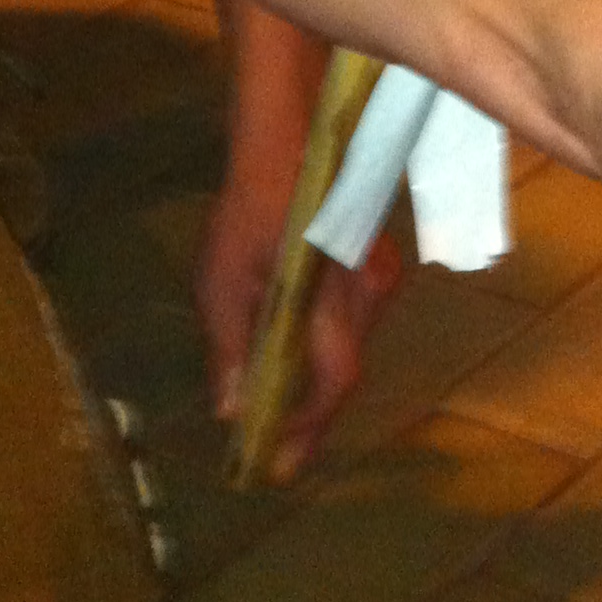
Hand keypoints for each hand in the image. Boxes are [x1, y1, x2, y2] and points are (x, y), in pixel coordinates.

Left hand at [195, 169, 402, 483]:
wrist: (290, 136)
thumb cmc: (252, 206)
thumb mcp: (223, 278)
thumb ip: (230, 347)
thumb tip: (232, 410)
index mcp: (336, 296)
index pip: (334, 380)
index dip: (308, 429)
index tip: (277, 465)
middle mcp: (372, 291)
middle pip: (345, 369)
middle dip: (309, 413)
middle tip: (273, 445)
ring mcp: (378, 274)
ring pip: (350, 346)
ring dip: (315, 379)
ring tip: (276, 406)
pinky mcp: (374, 262)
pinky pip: (352, 322)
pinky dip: (323, 347)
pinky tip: (292, 355)